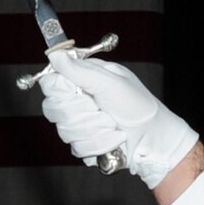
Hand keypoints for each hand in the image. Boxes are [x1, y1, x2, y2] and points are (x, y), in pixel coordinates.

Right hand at [37, 52, 198, 190]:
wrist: (152, 138)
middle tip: (102, 109)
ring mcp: (79, 124)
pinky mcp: (83, 144)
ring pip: (65, 131)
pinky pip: (77, 148)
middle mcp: (78, 101)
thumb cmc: (138, 106)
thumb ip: (80, 71)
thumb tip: (56, 56)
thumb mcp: (110, 83)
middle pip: (53, 109)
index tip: (79, 92)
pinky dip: (99, 144)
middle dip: (82, 113)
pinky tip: (113, 138)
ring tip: (113, 125)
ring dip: (94, 130)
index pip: (51, 83)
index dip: (60, 91)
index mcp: (83, 79)